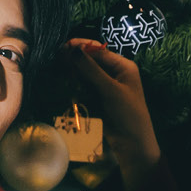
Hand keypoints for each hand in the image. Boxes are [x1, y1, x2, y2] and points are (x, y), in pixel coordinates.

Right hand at [65, 36, 161, 182]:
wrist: (133, 144)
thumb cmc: (128, 114)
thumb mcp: (110, 89)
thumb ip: (91, 69)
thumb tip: (73, 49)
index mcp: (123, 66)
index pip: (98, 50)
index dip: (80, 47)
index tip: (63, 47)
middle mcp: (115, 73)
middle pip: (91, 61)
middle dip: (75, 61)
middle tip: (57, 60)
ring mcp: (106, 87)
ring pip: (85, 75)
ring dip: (74, 75)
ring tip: (60, 74)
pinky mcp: (99, 100)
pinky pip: (85, 88)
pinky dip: (76, 87)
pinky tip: (68, 87)